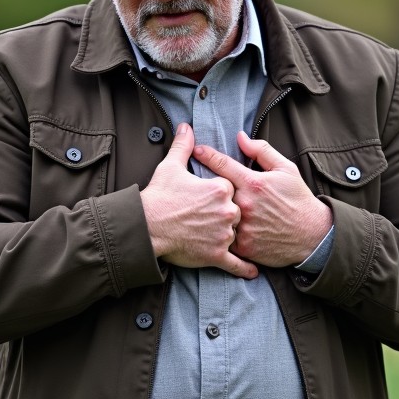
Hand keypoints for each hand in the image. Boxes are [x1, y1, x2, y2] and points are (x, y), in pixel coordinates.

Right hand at [140, 124, 258, 278]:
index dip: (221, 195)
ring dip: (231, 237)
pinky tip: (253, 271)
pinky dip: (245, 268)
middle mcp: (228, 210)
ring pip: (236, 234)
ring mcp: (224, 234)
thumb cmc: (159, 196)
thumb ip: (183, 146)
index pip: (232, 190)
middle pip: (236, 212)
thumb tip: (186, 127)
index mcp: (222, 188)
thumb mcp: (171, 166)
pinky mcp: (217, 255)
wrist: (146, 226)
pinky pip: (237, 263)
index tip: (208, 199)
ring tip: (219, 238)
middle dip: (226, 215)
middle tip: (208, 218)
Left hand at [193, 132, 332, 267]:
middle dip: (207, 187)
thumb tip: (240, 137)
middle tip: (200, 185)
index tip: (196, 151)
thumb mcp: (286, 169)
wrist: (313, 236)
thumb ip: (262, 151)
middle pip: (214, 191)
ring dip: (212, 211)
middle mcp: (245, 204)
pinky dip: (221, 232)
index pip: (222, 165)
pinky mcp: (243, 247)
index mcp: (254, 183)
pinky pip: (223, 237)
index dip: (206, 155)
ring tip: (207, 209)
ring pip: (216, 215)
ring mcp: (243, 227)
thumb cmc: (298, 200)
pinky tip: (220, 229)